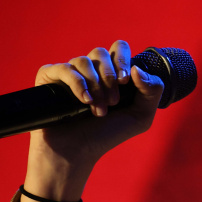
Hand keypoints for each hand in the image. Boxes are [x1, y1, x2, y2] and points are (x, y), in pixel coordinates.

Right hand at [20, 39, 164, 201]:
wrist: (77, 154)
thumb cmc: (106, 136)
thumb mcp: (140, 117)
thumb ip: (152, 91)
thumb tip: (137, 68)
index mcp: (111, 73)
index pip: (119, 48)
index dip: (123, 59)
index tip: (125, 81)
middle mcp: (90, 70)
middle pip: (101, 52)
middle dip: (110, 76)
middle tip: (113, 102)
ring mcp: (68, 72)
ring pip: (84, 61)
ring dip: (96, 86)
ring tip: (98, 111)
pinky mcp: (49, 78)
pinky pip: (63, 68)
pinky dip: (77, 83)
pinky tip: (84, 100)